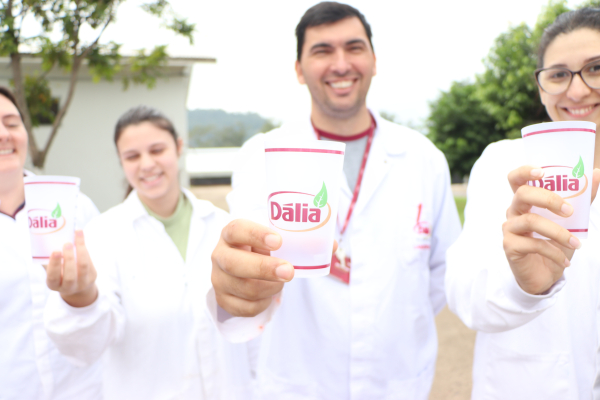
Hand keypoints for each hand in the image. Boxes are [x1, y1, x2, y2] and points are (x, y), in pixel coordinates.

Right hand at [46, 230, 97, 306]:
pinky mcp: (92, 276)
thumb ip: (49, 258)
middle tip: (67, 243)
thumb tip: (46, 237)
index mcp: (54, 285)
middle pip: (70, 275)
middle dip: (69, 258)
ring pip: (83, 267)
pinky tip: (80, 237)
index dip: (54, 265)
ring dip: (80, 250)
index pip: (53, 277)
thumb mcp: (52, 269)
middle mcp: (68, 287)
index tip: (56, 251)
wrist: (76, 284)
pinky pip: (89, 261)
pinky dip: (85, 248)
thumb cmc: (59, 272)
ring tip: (77, 235)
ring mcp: (82, 283)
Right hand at [211, 218, 337, 317]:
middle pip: (234, 264)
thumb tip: (331, 246)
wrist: (244, 267)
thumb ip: (301, 239)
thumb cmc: (263, 249)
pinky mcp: (222, 299)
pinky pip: (243, 308)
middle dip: (264, 268)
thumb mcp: (276, 239)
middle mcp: (220, 254)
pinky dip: (262, 304)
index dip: (255, 235)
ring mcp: (218, 278)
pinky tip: (269, 295)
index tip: (279, 241)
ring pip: (243, 288)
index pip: (237, 229)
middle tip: (289, 271)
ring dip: (269, 288)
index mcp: (232, 233)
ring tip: (282, 282)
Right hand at [502, 166, 599, 294]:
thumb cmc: (554, 242)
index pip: (516, 179)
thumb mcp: (571, 220)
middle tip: (569, 211)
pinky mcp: (509, 246)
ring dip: (558, 232)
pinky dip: (554, 252)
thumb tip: (596, 174)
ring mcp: (509, 228)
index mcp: (525, 201)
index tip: (542, 172)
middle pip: (522, 194)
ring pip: (530, 221)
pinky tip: (564, 261)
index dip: (524, 172)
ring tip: (576, 244)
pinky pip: (533, 244)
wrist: (545, 273)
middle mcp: (513, 211)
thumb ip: (581, 199)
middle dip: (548, 199)